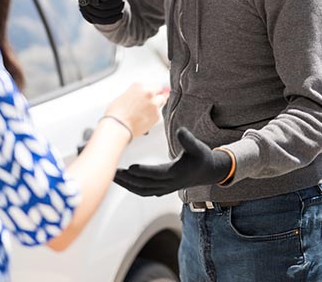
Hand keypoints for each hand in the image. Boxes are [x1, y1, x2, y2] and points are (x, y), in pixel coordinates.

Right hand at [103, 82, 166, 138]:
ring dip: (155, 106)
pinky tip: (143, 119)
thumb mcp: (123, 97)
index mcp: (139, 86)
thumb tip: (139, 97)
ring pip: (161, 103)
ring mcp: (154, 104)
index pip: (153, 85)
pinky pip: (158, 114)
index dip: (152, 90)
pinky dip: (153, 116)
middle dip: (157, 96)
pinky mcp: (157, 116)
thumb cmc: (116, 113)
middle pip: (160, 92)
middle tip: (149, 102)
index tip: (151, 93)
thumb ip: (135, 94)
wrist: (118, 126)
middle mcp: (149, 93)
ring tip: (143, 113)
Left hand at [113, 127, 231, 196]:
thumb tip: (180, 131)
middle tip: (113, 171)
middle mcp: (169, 183)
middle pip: (145, 184)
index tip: (130, 167)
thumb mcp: (198, 147)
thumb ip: (188, 140)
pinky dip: (133, 187)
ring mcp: (166, 188)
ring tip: (113, 176)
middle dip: (128, 179)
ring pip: (143, 190)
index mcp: (176, 173)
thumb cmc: (201, 157)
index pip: (156, 174)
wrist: (208, 172)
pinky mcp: (163, 189)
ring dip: (127, 185)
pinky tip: (123, 181)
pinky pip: (145, 191)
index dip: (143, 172)